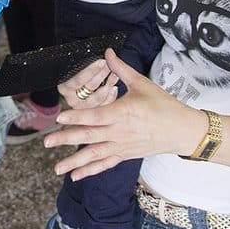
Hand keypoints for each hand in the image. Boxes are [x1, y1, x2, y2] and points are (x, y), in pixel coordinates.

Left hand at [44, 49, 186, 180]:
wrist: (182, 130)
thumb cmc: (164, 106)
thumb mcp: (142, 84)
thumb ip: (121, 69)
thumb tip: (108, 52)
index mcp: (123, 112)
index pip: (95, 116)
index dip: (77, 117)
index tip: (60, 118)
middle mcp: (120, 132)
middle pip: (89, 136)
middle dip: (66, 139)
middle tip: (47, 142)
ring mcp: (122, 146)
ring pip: (94, 155)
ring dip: (74, 162)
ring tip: (57, 168)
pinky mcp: (125, 155)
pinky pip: (105, 164)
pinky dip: (90, 171)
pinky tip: (75, 176)